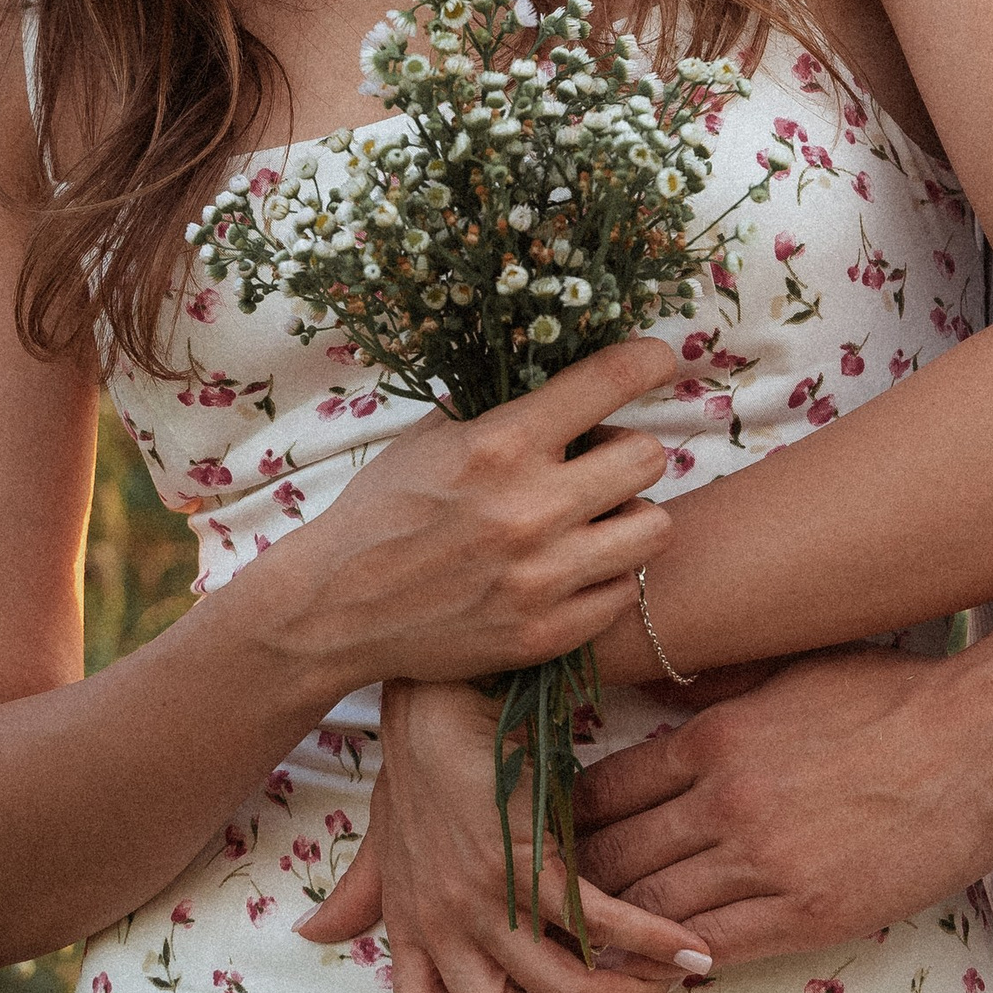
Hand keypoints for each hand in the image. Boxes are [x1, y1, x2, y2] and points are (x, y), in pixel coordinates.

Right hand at [282, 337, 677, 694]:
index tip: (657, 360)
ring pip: (654, 528)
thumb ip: (502, 408)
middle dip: (628, 451)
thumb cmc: (383, 511)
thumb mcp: (432, 437)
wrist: (335, 609)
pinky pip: (624, 593)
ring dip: (629, 516)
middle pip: (649, 457)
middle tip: (598, 461)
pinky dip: (605, 577)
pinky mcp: (546, 633)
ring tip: (594, 519)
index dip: (647, 360)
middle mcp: (532, 509)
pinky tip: (573, 568)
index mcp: (501, 446)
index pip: (609, 382)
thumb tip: (565, 370)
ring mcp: (543, 577)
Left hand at [298, 678, 714, 992]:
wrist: (435, 699)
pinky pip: (604, 927)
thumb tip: (313, 933)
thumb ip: (359, 894)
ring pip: (564, 991)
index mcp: (412, 933)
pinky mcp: (535, 860)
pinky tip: (687, 947)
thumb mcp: (381, 839)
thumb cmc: (414, 763)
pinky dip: (653, 944)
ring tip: (661, 978)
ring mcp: (489, 900)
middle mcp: (447, 931)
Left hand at [573, 646, 992, 965]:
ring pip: (647, 912)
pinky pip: (712, 948)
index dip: (564, 825)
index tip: (554, 843)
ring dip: (616, 934)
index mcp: (712, 734)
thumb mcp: (793, 669)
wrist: (984, 740)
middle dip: (574, 886)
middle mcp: (722, 799)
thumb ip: (721, 688)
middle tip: (555, 910)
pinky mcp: (805, 913)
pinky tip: (662, 970)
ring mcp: (761, 861)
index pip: (599, 791)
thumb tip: (664, 693)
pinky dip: (675, 963)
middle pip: (609, 857)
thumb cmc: (897, 695)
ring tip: (594, 951)